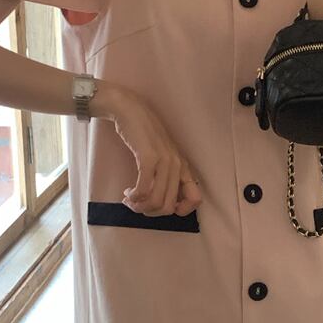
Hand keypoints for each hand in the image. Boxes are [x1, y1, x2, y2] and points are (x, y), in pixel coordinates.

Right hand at [106, 86, 202, 216]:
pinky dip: (134, 197)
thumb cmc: (144, 134)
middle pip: (169, 207)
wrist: (131, 110)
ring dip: (139, 207)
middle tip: (137, 205)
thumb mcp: (162, 156)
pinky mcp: (148, 158)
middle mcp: (177, 165)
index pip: (195, 200)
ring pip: (156, 202)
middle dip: (150, 213)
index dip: (179, 211)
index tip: (161, 207)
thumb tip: (159, 202)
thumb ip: (166, 175)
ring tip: (130, 200)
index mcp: (183, 167)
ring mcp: (164, 162)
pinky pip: (143, 189)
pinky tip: (127, 193)